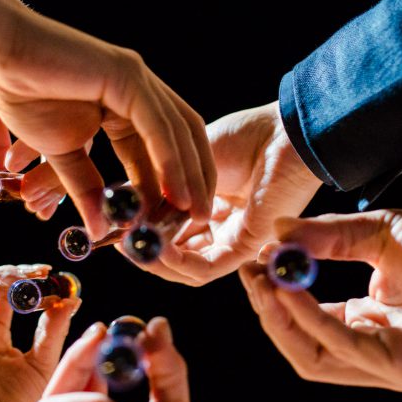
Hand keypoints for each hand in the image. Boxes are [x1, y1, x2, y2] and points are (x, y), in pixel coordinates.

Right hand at [0, 0, 214, 237]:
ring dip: (190, 173)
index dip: (173, 182)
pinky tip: (175, 188)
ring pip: (176, 130)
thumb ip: (83, 188)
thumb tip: (97, 228)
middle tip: (202, 219)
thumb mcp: (60, 153)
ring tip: (195, 212)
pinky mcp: (126, 75)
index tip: (179, 219)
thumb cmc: (15, 91)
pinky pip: (157, 123)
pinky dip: (170, 157)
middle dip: (196, 178)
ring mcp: (134, 77)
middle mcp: (136, 87)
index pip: (162, 146)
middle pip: (182, 136)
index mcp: (123, 102)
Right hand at [129, 102, 320, 284]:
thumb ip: (160, 188)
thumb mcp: (187, 161)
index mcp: (209, 203)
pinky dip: (179, 263)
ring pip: (189, 268)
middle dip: (146, 252)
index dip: (144, 233)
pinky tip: (158, 250)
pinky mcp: (246, 247)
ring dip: (157, 262)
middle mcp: (221, 226)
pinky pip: (206, 268)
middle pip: (177, 254)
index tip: (117, 228)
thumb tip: (128, 210)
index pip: (171, 232)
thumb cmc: (244, 137)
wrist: (283, 134)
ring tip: (132, 247)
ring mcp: (234, 239)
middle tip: (119, 243)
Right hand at [239, 211, 401, 391]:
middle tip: (248, 275)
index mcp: (370, 328)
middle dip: (269, 315)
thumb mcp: (378, 234)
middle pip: (303, 350)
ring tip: (262, 281)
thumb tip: (275, 234)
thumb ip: (328, 238)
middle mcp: (377, 354)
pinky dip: (314, 320)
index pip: (306, 325)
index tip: (249, 262)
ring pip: (317, 357)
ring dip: (283, 319)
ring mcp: (393, 368)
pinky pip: (348, 349)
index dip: (274, 298)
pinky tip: (293, 290)